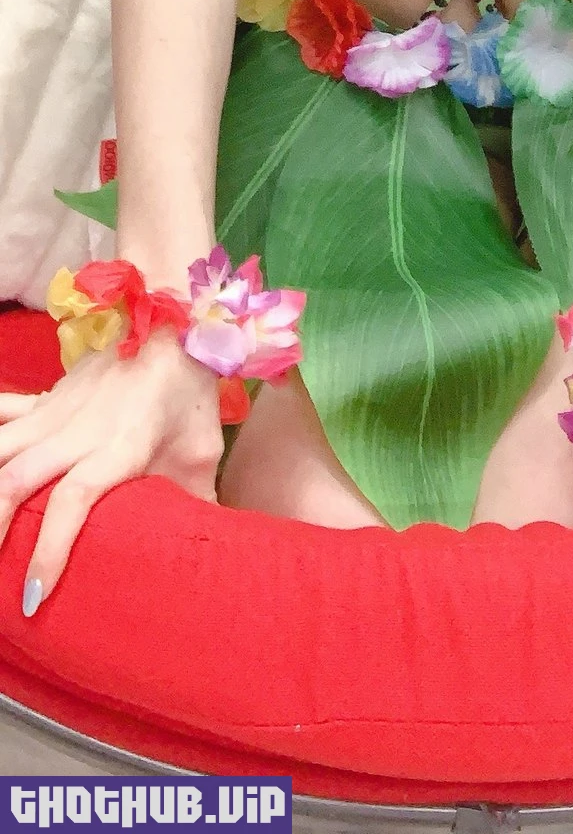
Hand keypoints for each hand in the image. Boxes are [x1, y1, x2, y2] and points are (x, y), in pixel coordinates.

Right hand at [0, 328, 224, 612]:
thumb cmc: (189, 396)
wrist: (175, 324)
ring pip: (0, 448)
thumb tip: (205, 556)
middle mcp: (77, 430)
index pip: (73, 499)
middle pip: (17, 478)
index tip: (35, 596)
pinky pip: (3, 412)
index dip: (51, 548)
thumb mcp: (202, 452)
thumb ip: (197, 504)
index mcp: (120, 446)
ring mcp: (55, 411)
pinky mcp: (45, 399)